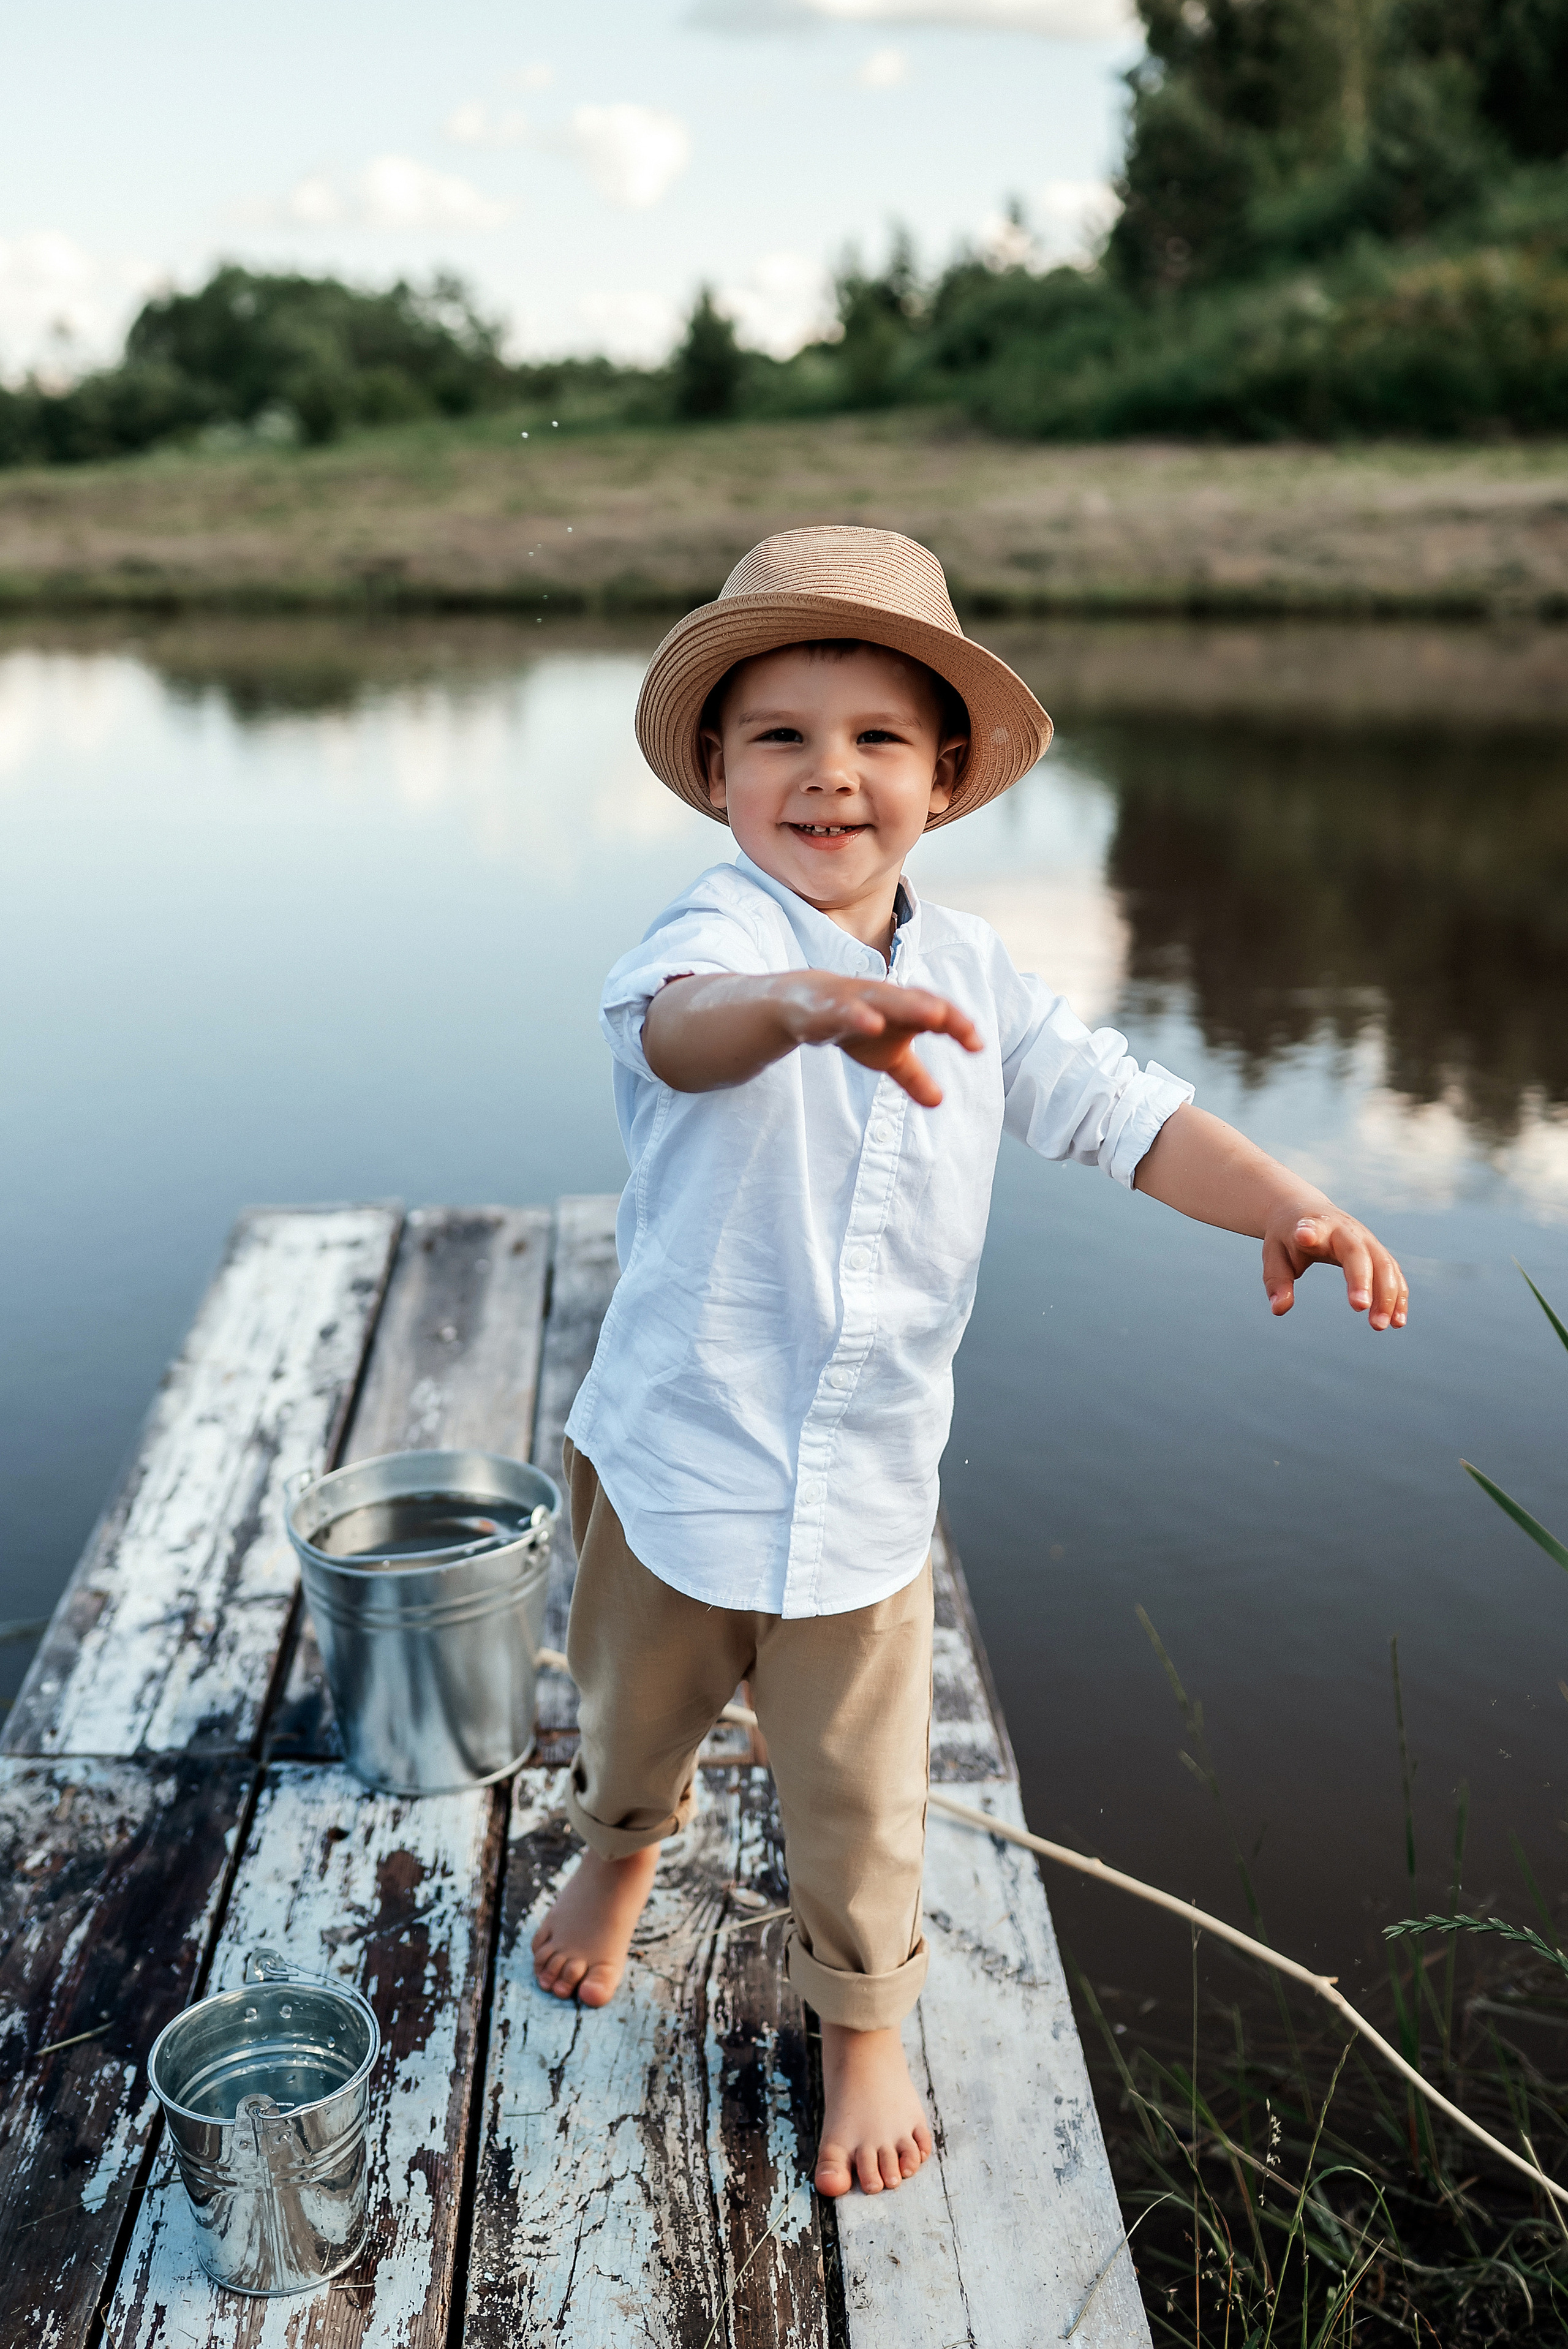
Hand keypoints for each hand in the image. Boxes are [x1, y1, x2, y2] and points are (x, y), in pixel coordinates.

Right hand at [776, 974, 982, 1107]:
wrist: (803, 1004)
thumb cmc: (856, 1025)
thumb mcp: (887, 1056)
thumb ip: (914, 1077)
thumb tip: (939, 1102)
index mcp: (903, 1009)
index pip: (936, 1014)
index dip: (957, 1026)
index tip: (977, 1046)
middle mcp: (885, 999)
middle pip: (917, 1001)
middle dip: (940, 1011)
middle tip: (963, 1026)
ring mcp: (856, 1000)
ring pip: (885, 999)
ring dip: (909, 1005)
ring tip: (933, 1015)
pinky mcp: (828, 1008)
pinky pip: (845, 1010)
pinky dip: (859, 1015)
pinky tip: (873, 1024)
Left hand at [1262, 1207, 1407, 1329]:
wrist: (1308, 1211)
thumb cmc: (1288, 1237)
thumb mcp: (1275, 1254)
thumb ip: (1276, 1281)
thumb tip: (1279, 1309)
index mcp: (1317, 1226)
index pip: (1317, 1230)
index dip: (1312, 1233)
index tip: (1304, 1236)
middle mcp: (1347, 1231)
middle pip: (1361, 1254)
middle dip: (1362, 1280)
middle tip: (1359, 1308)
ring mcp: (1368, 1241)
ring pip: (1385, 1266)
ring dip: (1386, 1296)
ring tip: (1379, 1326)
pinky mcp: (1379, 1253)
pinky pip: (1394, 1274)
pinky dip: (1398, 1296)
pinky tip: (1397, 1322)